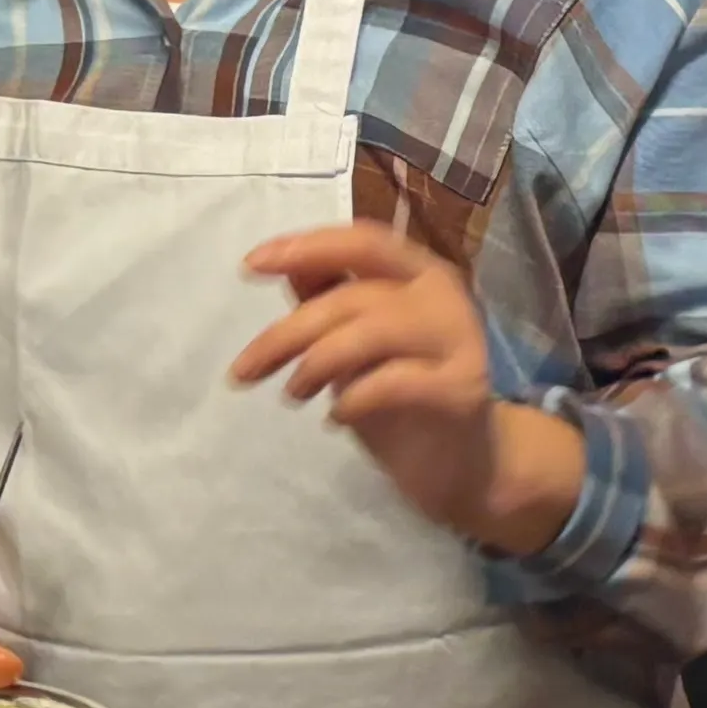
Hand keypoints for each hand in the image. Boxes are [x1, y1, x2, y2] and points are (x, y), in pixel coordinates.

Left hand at [230, 224, 585, 557]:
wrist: (462, 465)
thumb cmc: (403, 398)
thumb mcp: (355, 343)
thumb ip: (329, 297)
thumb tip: (284, 261)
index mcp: (419, 272)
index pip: (361, 241)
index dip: (306, 247)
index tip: (249, 265)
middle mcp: (443, 296)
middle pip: (352, 296)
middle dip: (287, 333)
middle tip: (244, 370)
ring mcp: (459, 339)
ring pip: (370, 332)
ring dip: (316, 364)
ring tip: (293, 394)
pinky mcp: (461, 388)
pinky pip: (392, 382)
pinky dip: (352, 399)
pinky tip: (336, 419)